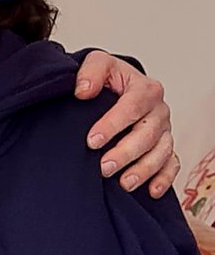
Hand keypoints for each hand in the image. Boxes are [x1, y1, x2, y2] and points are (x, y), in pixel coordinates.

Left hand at [74, 52, 176, 197]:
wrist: (119, 85)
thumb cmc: (109, 77)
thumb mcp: (98, 63)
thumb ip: (91, 72)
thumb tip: (82, 90)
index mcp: (145, 89)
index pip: (131, 108)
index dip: (111, 125)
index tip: (92, 141)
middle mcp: (159, 111)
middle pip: (147, 135)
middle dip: (125, 153)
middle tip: (104, 168)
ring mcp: (165, 130)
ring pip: (161, 153)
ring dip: (143, 170)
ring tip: (123, 184)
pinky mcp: (166, 146)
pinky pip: (172, 164)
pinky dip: (164, 179)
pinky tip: (150, 191)